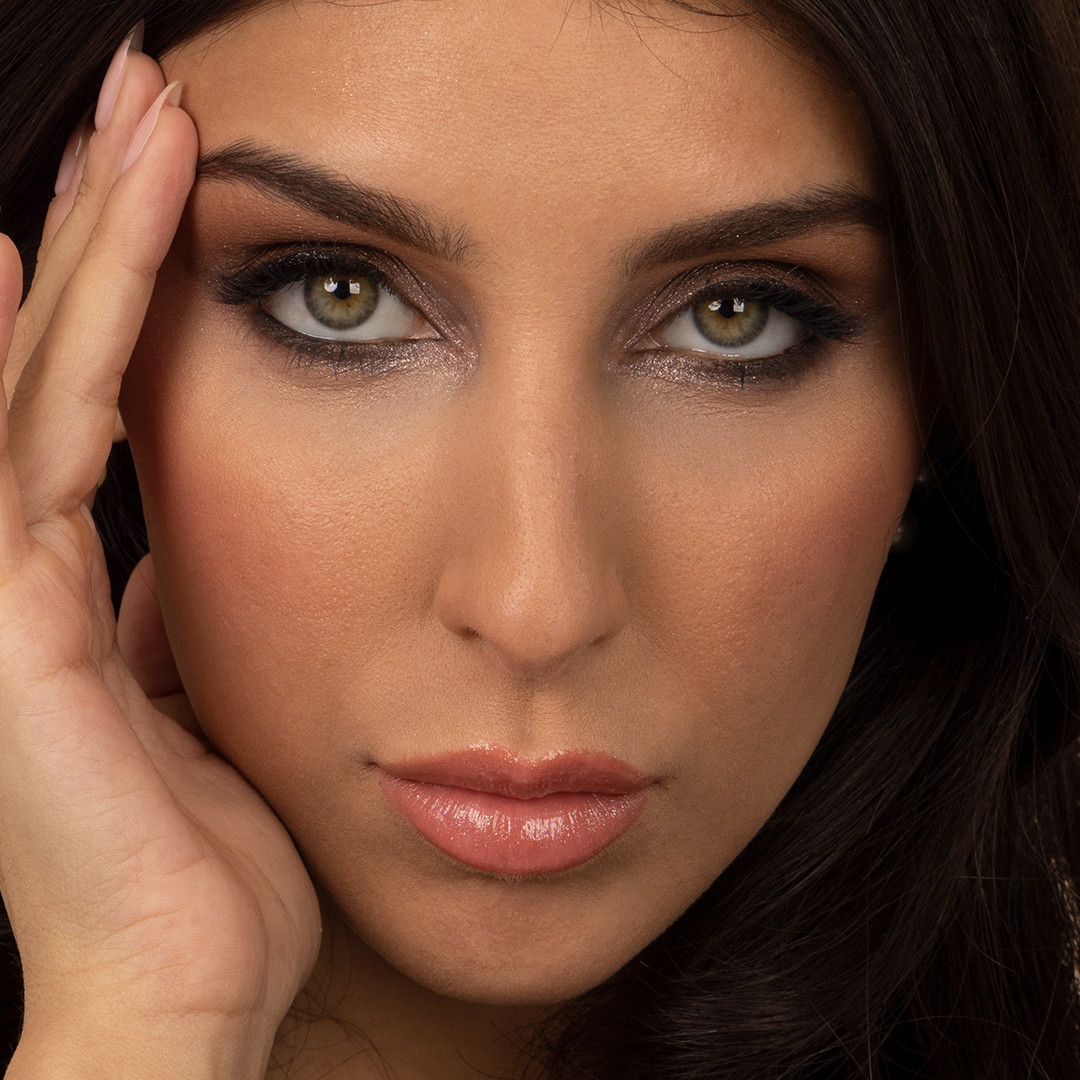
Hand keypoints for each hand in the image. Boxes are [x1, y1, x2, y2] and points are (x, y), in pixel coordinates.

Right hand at [0, 39, 320, 1079]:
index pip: (105, 397)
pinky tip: (27, 249)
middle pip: (68, 358)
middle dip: (107, 228)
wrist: (178, 989)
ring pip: (44, 377)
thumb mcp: (204, 712)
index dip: (129, 289)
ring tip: (135, 126)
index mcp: (82, 586)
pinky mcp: (12, 625)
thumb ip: (175, 628)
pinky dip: (34, 350)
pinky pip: (28, 456)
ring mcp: (6, 591)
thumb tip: (166, 563)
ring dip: (89, 248)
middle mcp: (26, 570)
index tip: (176, 190)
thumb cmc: (203, 868)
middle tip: (154, 103)